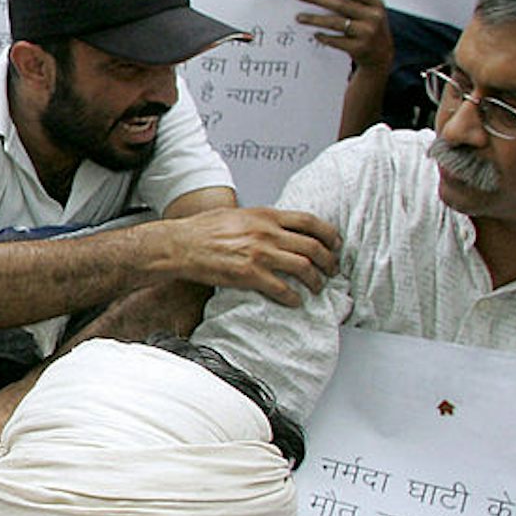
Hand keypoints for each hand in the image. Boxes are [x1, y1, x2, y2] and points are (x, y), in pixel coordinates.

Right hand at [166, 207, 342, 305]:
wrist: (180, 245)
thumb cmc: (201, 230)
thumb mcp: (236, 214)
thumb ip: (260, 220)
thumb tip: (276, 227)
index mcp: (264, 216)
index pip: (310, 222)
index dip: (329, 234)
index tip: (335, 244)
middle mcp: (267, 233)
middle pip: (313, 247)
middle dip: (329, 261)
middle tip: (332, 270)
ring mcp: (260, 255)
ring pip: (304, 268)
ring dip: (316, 281)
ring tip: (317, 287)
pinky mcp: (250, 275)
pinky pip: (283, 289)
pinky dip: (294, 297)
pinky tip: (295, 300)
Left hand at [297, 0, 393, 71]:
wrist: (381, 55)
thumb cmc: (369, 29)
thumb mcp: (369, 12)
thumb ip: (354, 3)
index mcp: (376, 4)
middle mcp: (374, 17)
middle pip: (341, 4)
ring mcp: (367, 33)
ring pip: (335, 23)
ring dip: (314, 19)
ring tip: (300, 17)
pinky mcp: (359, 48)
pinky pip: (335, 41)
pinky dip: (323, 37)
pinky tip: (315, 34)